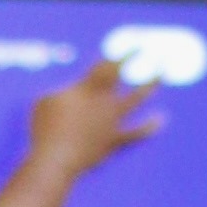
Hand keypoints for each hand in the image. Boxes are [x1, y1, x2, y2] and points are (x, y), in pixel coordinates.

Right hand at [25, 60, 162, 177]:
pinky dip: (149, 127)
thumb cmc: (45, 128)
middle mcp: (103, 100)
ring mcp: (111, 120)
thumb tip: (68, 93)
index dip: (123, 56)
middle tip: (149, 54)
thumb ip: (61, 91)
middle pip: (123, 76)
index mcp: (87, 88)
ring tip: (159, 76)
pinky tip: (160, 121)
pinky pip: (135, 133)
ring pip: (135, 99)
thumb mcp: (45, 100)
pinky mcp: (113, 141)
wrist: (56, 159)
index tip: (135, 47)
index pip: (108, 66)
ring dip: (149, 86)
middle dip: (136, 62)